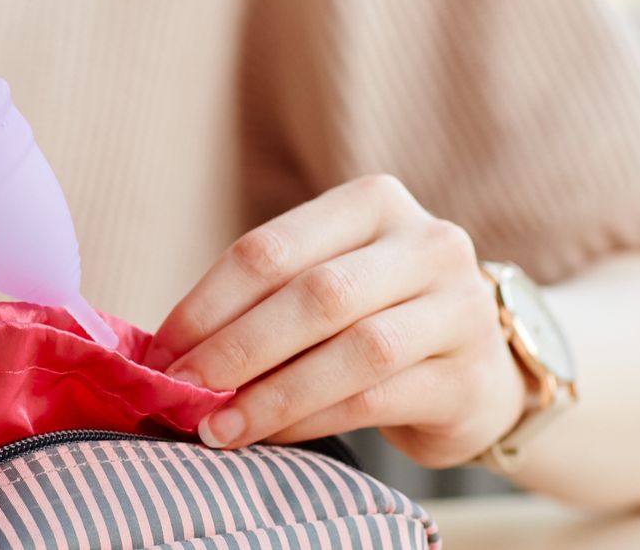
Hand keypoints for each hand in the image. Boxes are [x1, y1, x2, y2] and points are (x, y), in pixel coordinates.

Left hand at [155, 174, 527, 466]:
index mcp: (374, 203)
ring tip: (217, 426)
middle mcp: (427, 244)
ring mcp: (458, 309)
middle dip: (236, 348)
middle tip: (181, 391)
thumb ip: (266, 300)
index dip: (206, 303)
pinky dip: (311, 420)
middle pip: (314, 295)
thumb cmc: (379, 319)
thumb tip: (167, 352)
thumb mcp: (331, 282)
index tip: (159, 352)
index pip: (272, 248)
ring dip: (272, 394)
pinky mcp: (467, 378)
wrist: (480, 373)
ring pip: (352, 351)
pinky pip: (375, 399)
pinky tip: (270, 436)